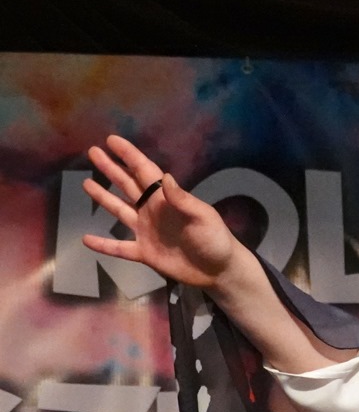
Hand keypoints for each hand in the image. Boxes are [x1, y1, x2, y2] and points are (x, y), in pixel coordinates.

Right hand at [81, 135, 241, 290]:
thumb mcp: (203, 217)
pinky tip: (85, 239)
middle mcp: (152, 210)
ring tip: (85, 183)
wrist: (218, 271)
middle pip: (127, 185)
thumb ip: (183, 200)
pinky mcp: (144, 252)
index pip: (144, 171)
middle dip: (111, 168)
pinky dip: (103, 245)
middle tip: (93, 151)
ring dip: (103, 197)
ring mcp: (146, 231)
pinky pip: (119, 248)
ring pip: (119, 210)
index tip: (112, 140)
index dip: (129, 155)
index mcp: (166, 199)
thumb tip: (166, 177)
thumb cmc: (214, 239)